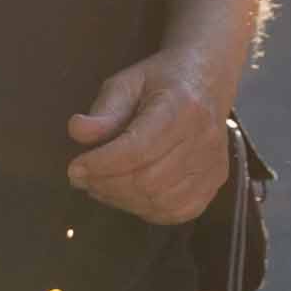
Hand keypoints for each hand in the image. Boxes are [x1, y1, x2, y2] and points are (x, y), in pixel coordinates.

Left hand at [65, 54, 237, 223]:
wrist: (207, 79)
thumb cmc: (161, 80)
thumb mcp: (126, 83)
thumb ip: (103, 110)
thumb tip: (77, 132)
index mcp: (181, 107)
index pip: (138, 149)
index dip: (102, 165)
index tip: (74, 169)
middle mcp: (204, 138)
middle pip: (148, 180)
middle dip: (107, 185)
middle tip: (83, 179)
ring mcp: (213, 163)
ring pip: (161, 200)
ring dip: (122, 200)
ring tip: (100, 186)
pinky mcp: (215, 181)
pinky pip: (177, 211)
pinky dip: (146, 209)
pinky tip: (128, 195)